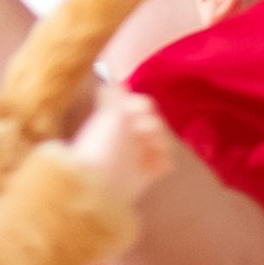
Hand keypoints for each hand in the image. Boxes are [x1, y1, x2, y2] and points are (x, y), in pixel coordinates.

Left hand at [68, 88, 174, 207]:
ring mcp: (138, 155)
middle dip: (153, 124)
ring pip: (163, 141)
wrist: (97, 184)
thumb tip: (113, 81)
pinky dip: (163, 161)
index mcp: (118, 120)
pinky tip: (152, 164)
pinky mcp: (146, 174)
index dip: (142, 106)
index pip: (141, 105)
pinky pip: (166, 162)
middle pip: (156, 122)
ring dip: (161, 141)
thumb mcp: (108, 115)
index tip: (134, 112)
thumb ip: (113, 96)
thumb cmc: (101, 146)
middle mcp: (128, 136)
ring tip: (150, 148)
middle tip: (142, 131)